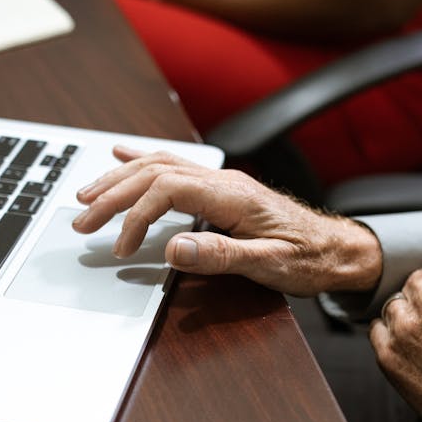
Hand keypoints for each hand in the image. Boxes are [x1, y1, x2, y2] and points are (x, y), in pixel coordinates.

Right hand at [72, 146, 381, 295]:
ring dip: (119, 179)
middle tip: (81, 220)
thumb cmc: (309, 260)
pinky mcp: (222, 188)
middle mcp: (224, 181)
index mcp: (233, 196)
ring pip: (159, 165)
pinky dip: (142, 160)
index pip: (166, 190)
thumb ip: (220, 256)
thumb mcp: (268, 266)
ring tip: (86, 196)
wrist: (340, 250)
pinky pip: (175, 165)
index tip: (119, 247)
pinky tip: (121, 155)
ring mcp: (222, 181)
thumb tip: (173, 249)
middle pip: (154, 173)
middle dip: (112, 195)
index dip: (135, 216)